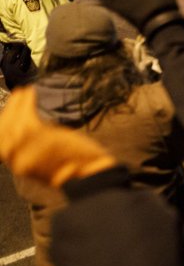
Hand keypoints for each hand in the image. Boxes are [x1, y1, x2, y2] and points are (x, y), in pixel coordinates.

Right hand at [0, 87, 116, 187]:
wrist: (92, 173)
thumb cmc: (75, 165)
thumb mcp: (46, 158)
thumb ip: (32, 146)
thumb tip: (25, 127)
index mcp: (19, 166)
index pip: (1, 142)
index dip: (2, 123)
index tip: (7, 110)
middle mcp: (18, 161)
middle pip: (3, 132)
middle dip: (8, 111)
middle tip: (17, 95)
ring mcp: (28, 151)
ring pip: (13, 123)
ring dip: (18, 104)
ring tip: (24, 92)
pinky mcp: (40, 139)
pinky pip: (26, 117)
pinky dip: (26, 103)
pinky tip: (30, 93)